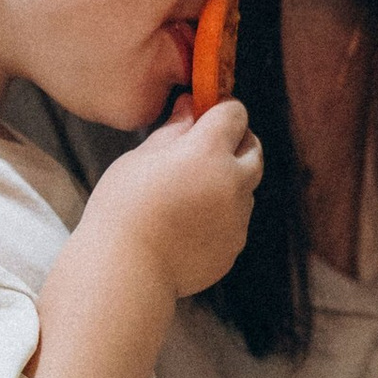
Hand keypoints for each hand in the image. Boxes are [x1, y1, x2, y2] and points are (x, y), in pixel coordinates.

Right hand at [86, 96, 260, 298]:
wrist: (127, 269)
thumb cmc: (123, 207)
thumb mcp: (140, 158)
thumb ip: (174, 130)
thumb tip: (191, 107)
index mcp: (208, 151)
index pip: (235, 114)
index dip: (222, 110)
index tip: (207, 113)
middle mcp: (233, 181)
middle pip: (253, 148)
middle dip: (237, 142)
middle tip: (209, 147)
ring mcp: (238, 216)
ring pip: (246, 187)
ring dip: (229, 181)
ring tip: (189, 193)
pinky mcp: (235, 245)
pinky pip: (236, 221)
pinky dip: (221, 215)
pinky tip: (189, 224)